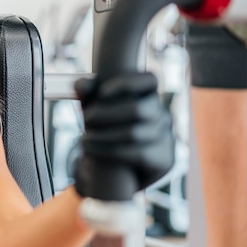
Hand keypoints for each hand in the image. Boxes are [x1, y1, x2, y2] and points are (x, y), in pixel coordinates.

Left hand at [72, 72, 174, 199]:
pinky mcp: (163, 158)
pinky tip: (91, 151)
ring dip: (104, 136)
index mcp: (150, 95)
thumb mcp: (99, 108)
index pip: (150, 79)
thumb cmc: (110, 126)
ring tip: (83, 140)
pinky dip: (109, 151)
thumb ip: (90, 92)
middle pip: (139, 109)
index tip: (102, 92)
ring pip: (135, 133)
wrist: (126, 167)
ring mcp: (165, 136)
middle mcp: (162, 113)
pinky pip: (137, 153)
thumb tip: (80, 85)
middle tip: (86, 118)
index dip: (127, 84)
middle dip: (107, 114)